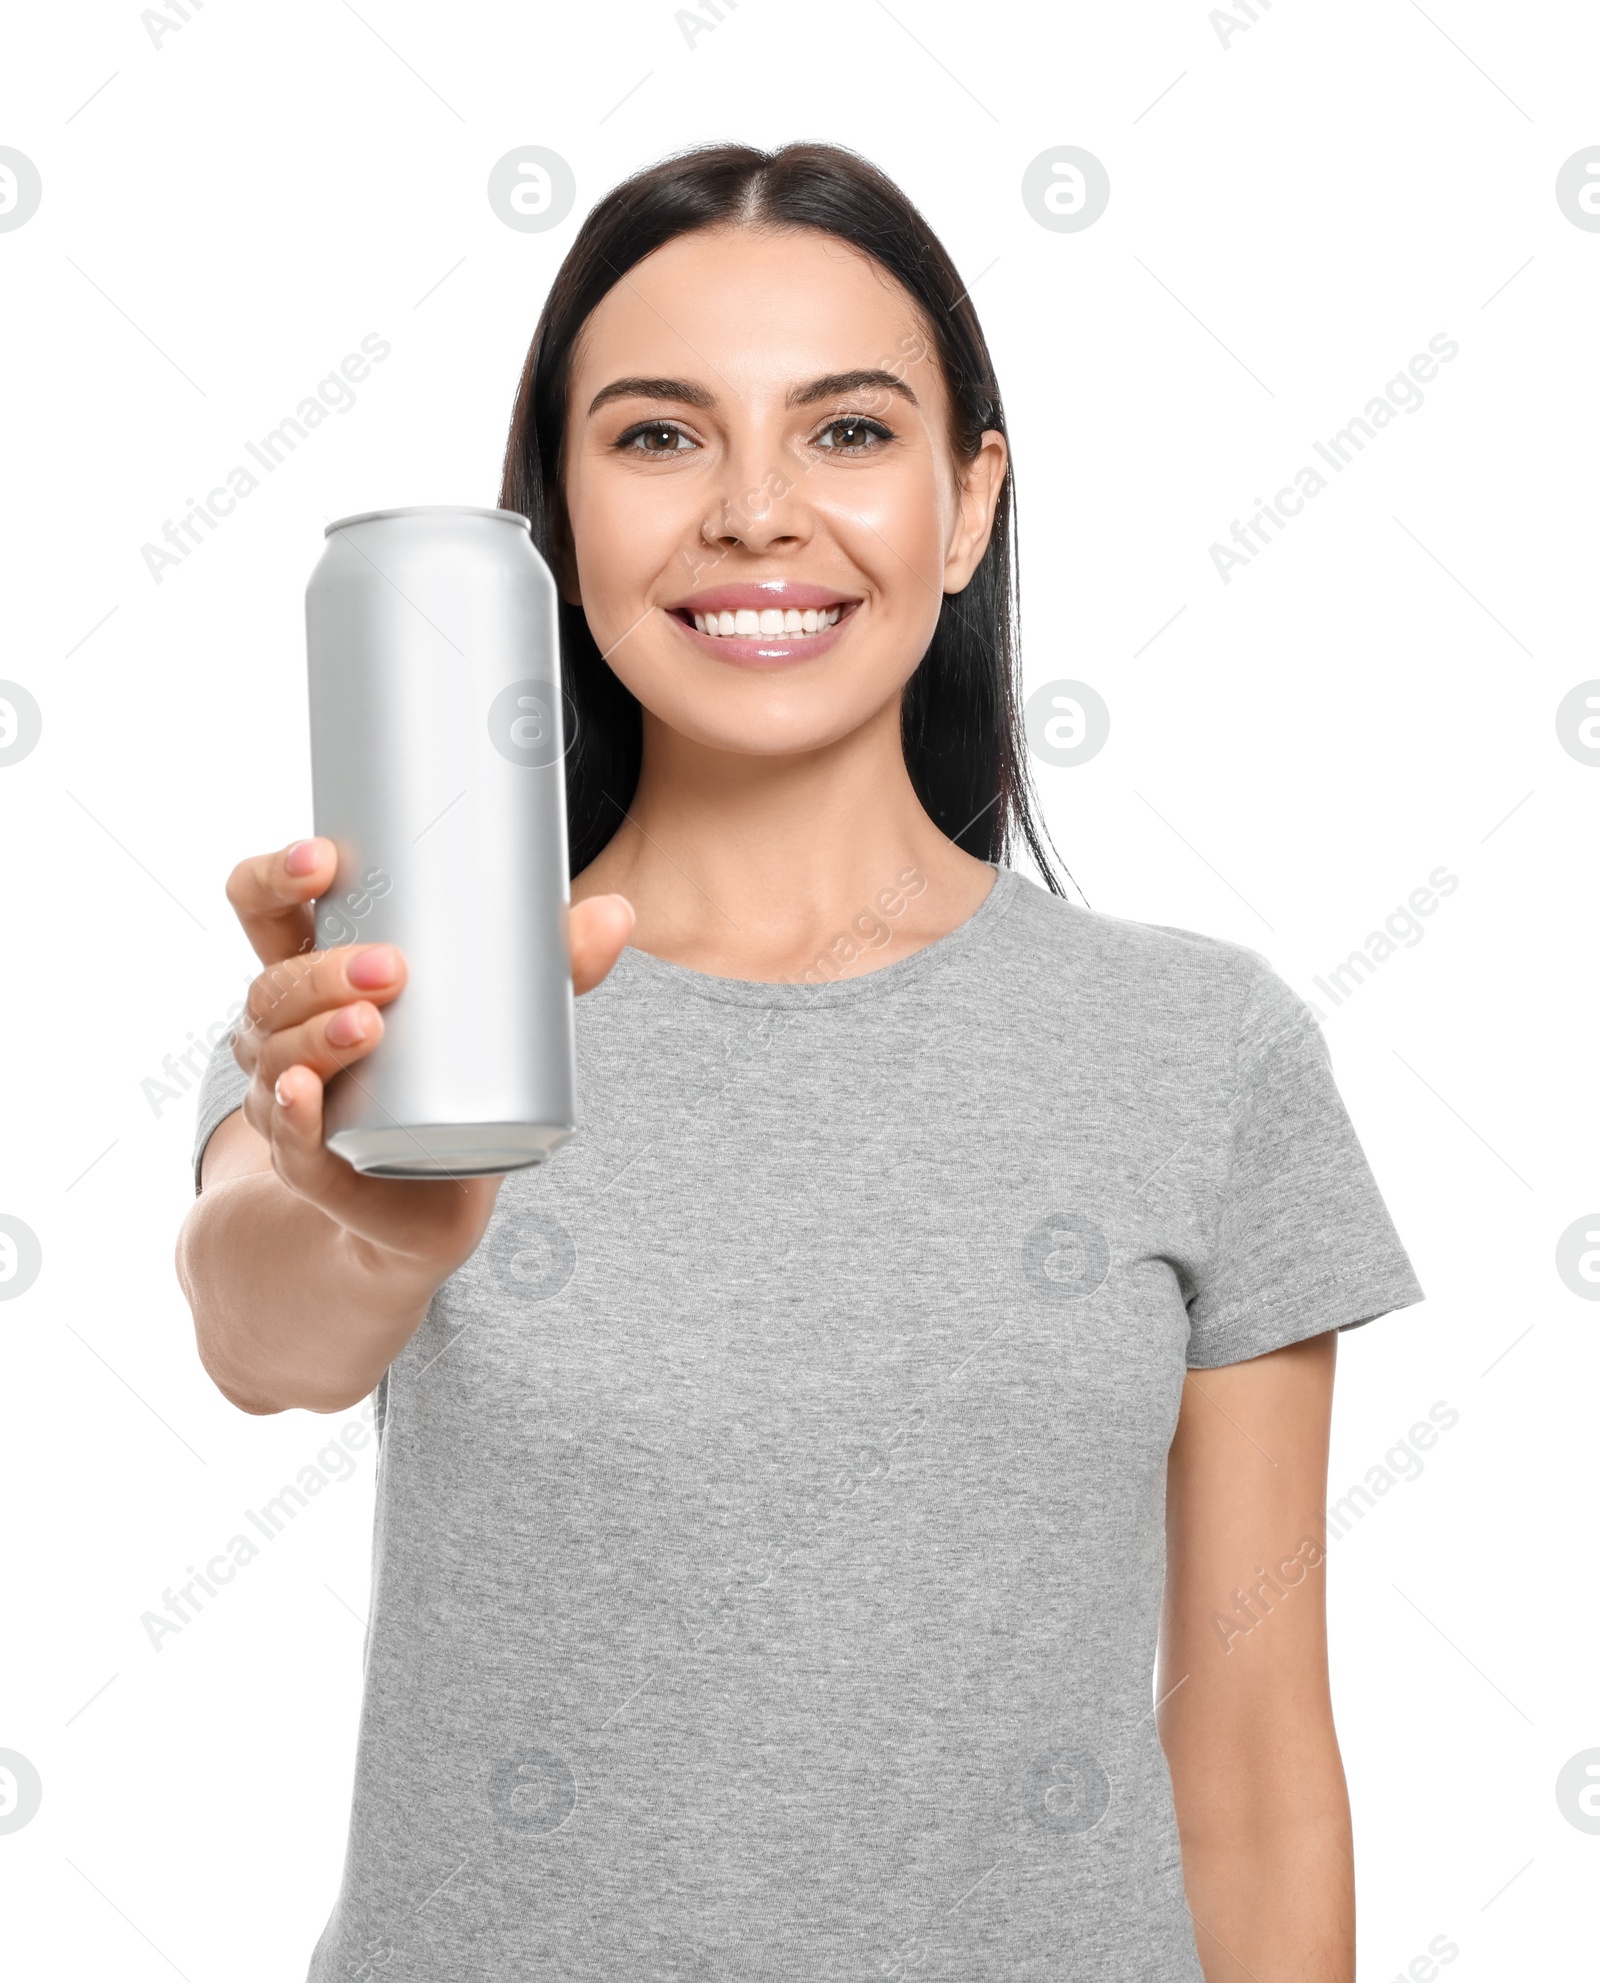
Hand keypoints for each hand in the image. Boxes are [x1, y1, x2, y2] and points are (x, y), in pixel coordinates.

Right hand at [218, 835, 632, 1275]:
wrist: (429, 1200)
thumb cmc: (449, 1079)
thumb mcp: (499, 1014)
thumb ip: (551, 965)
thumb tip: (617, 913)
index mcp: (316, 972)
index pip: (263, 909)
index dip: (273, 876)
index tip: (322, 858)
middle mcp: (284, 1030)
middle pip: (271, 984)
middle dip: (322, 970)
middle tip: (390, 968)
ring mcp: (287, 1096)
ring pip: (274, 1055)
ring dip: (314, 1036)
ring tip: (370, 1025)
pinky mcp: (310, 1163)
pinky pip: (288, 1135)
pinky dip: (292, 1113)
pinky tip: (304, 1093)